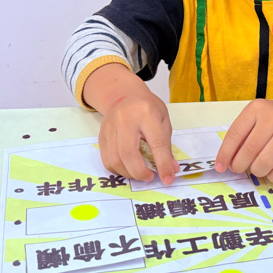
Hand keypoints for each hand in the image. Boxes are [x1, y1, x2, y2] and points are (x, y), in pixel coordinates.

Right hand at [83, 63, 176, 184]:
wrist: (123, 94)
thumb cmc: (146, 106)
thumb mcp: (163, 119)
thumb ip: (166, 145)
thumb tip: (171, 169)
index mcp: (146, 113)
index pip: (156, 143)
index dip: (163, 164)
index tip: (168, 179)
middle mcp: (125, 120)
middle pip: (128, 153)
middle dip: (140, 172)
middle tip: (150, 177)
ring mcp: (110, 128)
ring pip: (115, 159)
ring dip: (129, 173)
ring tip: (140, 174)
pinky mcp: (101, 136)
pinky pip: (107, 160)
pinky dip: (118, 170)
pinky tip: (128, 169)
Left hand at [214, 88, 272, 183]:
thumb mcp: (255, 116)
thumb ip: (241, 134)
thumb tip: (226, 160)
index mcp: (257, 109)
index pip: (235, 134)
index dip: (225, 153)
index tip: (219, 166)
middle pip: (249, 150)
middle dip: (238, 165)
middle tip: (237, 167)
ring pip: (264, 164)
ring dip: (255, 171)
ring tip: (255, 166)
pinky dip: (270, 176)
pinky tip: (269, 169)